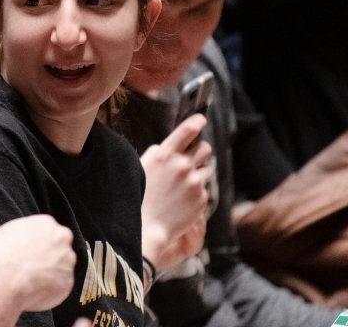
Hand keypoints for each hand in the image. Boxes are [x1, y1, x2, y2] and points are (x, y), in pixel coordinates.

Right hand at [0, 215, 75, 311]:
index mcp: (45, 223)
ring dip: (50, 275)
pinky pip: (59, 287)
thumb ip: (23, 236)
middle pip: (59, 248)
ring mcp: (67, 261)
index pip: (48, 233)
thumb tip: (24, 242)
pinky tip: (32, 292)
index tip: (29, 255)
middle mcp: (61, 239)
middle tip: (31, 269)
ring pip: (61, 269)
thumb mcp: (5, 234)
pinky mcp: (67, 283)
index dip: (38, 245)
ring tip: (28, 283)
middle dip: (49, 258)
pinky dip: (49, 291)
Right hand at [140, 114, 213, 269]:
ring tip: (184, 186)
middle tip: (193, 159)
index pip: (188, 130)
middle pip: (205, 147)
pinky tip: (182, 201)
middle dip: (201, 151)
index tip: (201, 119)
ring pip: (207, 169)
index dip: (197, 121)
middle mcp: (182, 165)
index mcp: (165, 155)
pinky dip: (197, 193)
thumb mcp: (142, 168)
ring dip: (199, 173)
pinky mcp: (202, 198)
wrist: (148, 228)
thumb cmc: (140, 198)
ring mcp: (194, 182)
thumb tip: (166, 147)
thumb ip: (157, 154)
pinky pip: (204, 190)